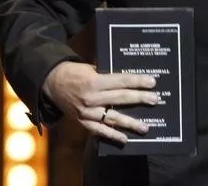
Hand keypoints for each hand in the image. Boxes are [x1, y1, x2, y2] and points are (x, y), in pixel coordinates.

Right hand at [42, 61, 159, 143]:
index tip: (152, 82)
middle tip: (155, 100)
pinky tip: (125, 139)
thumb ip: (108, 75)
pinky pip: (99, 130)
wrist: (51, 83)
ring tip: (145, 127)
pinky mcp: (82, 122)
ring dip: (129, 123)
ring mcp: (87, 112)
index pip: (120, 81)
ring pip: (112, 118)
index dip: (137, 81)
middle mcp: (91, 98)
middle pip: (120, 98)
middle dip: (139, 99)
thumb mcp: (91, 68)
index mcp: (94, 81)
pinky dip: (112, 135)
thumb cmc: (74, 72)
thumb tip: (129, 79)